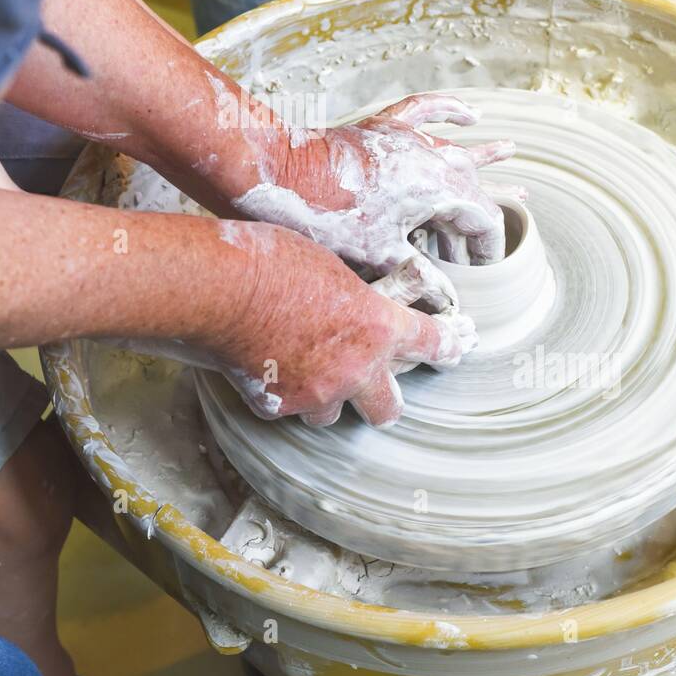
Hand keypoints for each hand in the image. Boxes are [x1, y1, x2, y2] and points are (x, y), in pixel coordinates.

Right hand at [190, 222, 475, 426]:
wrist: (220, 288)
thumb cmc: (272, 260)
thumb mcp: (330, 267)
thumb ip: (351, 298)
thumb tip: (350, 306)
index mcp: (377, 325)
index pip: (430, 342)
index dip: (446, 347)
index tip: (455, 347)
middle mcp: (356, 367)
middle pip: (388, 407)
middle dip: (381, 398)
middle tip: (370, 384)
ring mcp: (318, 392)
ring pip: (333, 414)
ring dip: (325, 397)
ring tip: (304, 370)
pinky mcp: (279, 405)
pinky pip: (288, 408)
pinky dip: (282, 394)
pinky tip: (265, 366)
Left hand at [236, 93, 513, 297]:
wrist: (277, 174)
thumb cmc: (326, 217)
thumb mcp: (378, 255)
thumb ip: (419, 274)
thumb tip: (445, 302)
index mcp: (438, 187)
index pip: (484, 218)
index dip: (489, 248)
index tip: (483, 271)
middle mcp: (431, 156)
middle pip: (470, 187)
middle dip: (475, 219)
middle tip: (476, 249)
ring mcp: (406, 138)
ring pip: (453, 150)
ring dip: (478, 161)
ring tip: (509, 152)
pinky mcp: (382, 128)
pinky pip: (425, 112)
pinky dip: (447, 111)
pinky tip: (468, 115)